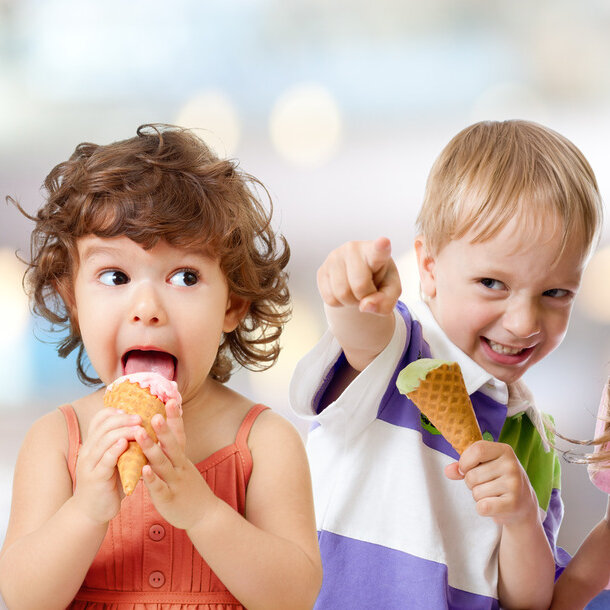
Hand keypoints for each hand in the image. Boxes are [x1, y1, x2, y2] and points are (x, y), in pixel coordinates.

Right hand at [72, 408, 140, 523]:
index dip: (116, 411)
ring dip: (123, 431)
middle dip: (124, 419)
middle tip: (141, 417)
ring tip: (139, 427)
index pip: (100, 419)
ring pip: (105, 440)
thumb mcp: (114, 460)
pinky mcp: (95, 478)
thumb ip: (122, 444)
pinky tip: (126, 444)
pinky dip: (115, 449)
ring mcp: (90, 464)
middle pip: (104, 426)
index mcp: (93, 443)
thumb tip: (143, 427)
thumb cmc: (108, 483)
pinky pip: (105, 459)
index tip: (133, 410)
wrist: (93, 511)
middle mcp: (88, 450)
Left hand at [136, 400, 217, 530]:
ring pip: (163, 463)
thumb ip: (172, 449)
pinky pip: (160, 487)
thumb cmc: (189, 487)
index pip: (179, 433)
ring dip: (151, 448)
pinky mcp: (169, 498)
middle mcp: (180, 466)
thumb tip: (162, 429)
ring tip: (140, 434)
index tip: (171, 399)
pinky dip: (152, 479)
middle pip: (171, 444)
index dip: (175, 417)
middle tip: (154, 413)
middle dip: (163, 428)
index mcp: (182, 458)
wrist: (204, 515)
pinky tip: (143, 471)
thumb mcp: (183, 465)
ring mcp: (175, 481)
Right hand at [317, 237, 400, 315]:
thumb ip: (385, 301)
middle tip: (368, 291)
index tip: (384, 242)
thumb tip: (364, 306)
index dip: (380, 247)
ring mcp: (335, 257)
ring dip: (351, 302)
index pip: (378, 249)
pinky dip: (339, 303)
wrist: (359, 278)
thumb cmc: (380, 281)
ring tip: (356, 292)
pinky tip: (344, 291)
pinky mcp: (322, 270)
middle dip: (365, 297)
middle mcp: (353, 249)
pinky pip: (329, 299)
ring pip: (342, 294)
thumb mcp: (391, 291)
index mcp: (376, 251)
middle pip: (360, 285)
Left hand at [445, 441, 538, 526]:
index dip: (465, 462)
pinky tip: (494, 505)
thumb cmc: (498, 480)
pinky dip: (482, 509)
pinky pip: (482, 507)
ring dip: (478, 496)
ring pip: (476, 492)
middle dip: (471, 483)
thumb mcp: (483, 466)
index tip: (466, 469)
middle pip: (472, 475)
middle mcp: (512, 465)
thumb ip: (463, 466)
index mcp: (505, 450)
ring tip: (493, 494)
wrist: (523, 504)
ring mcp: (514, 485)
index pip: (476, 450)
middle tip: (486, 485)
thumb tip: (448, 471)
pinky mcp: (513, 504)